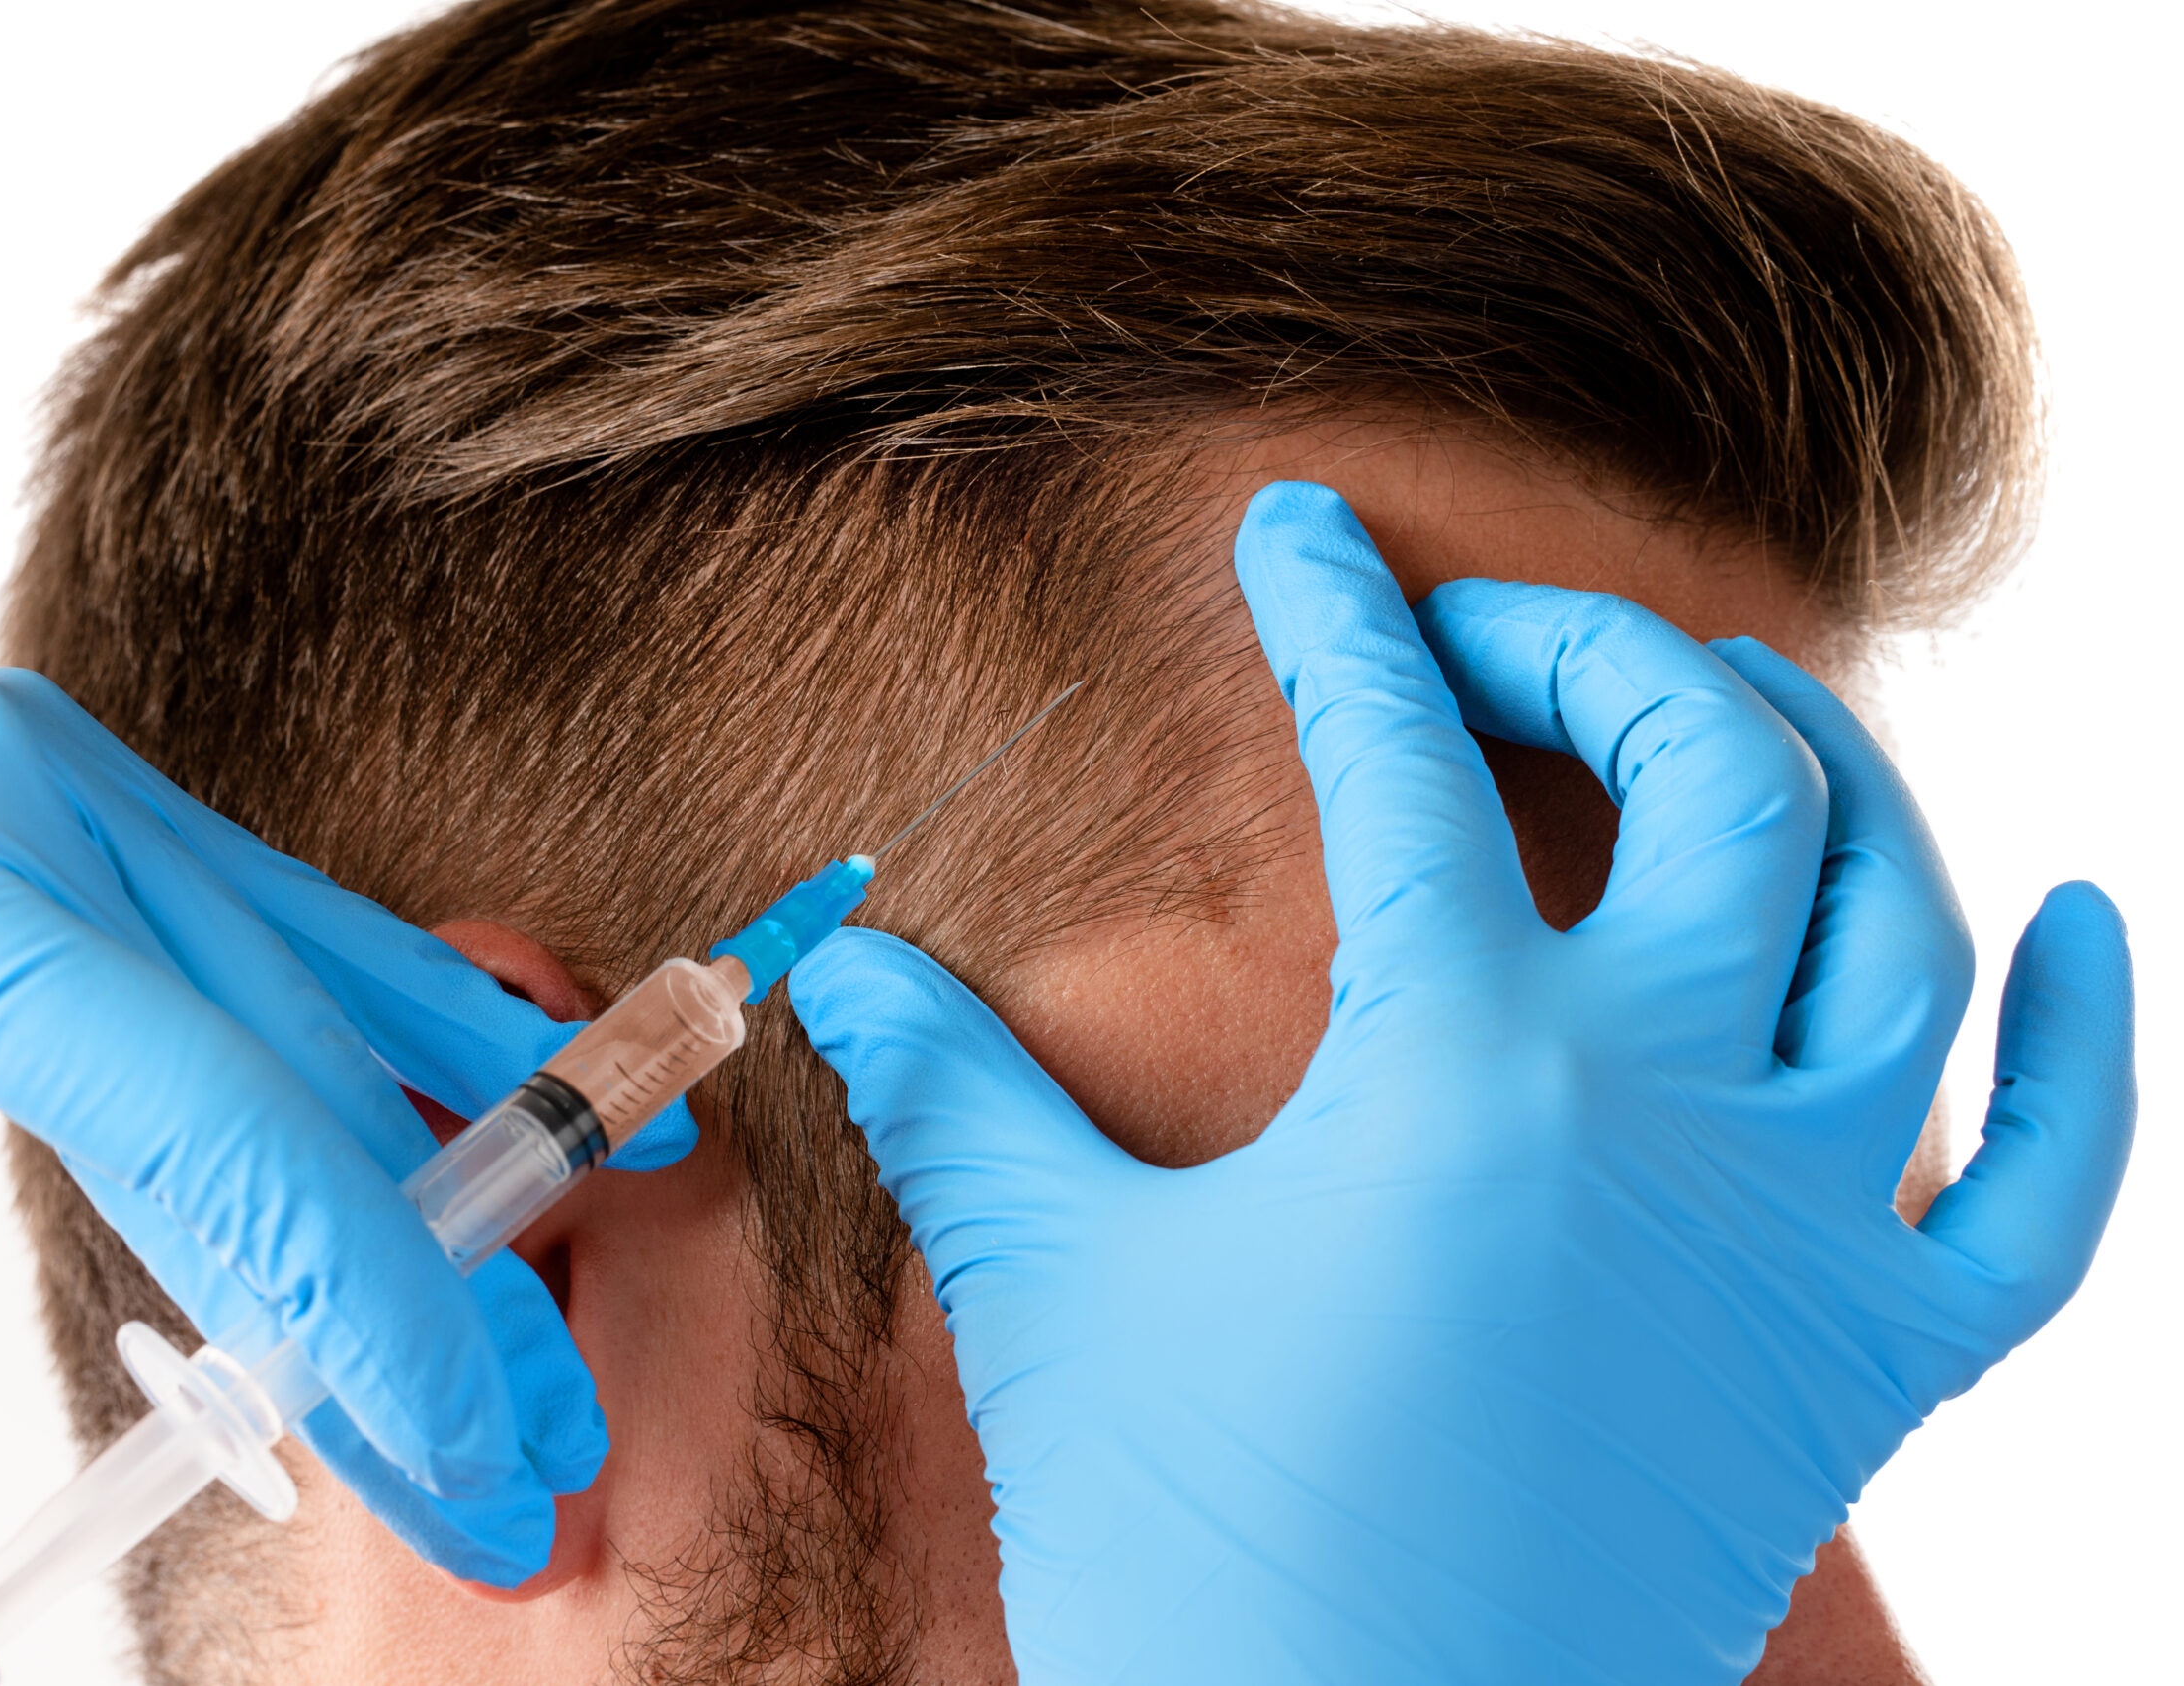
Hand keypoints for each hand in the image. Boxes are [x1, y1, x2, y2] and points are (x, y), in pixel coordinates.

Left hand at [0, 670, 691, 1682]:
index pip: (217, 1122)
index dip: (367, 1303)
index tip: (464, 1456)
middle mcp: (31, 808)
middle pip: (303, 1078)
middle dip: (431, 1293)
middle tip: (528, 1462)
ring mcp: (75, 785)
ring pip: (331, 997)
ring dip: (458, 1176)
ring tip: (547, 1338)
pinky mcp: (93, 803)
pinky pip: (292, 934)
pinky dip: (406, 1042)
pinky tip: (525, 1104)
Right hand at [787, 482, 2132, 1684]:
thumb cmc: (1194, 1549)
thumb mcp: (1054, 1283)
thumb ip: (954, 1090)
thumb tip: (837, 958)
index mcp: (1460, 1066)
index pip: (1396, 753)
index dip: (1333, 613)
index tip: (1302, 530)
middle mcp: (1670, 1108)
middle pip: (1721, 770)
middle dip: (1600, 651)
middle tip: (1484, 642)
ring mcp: (1804, 1239)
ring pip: (1902, 926)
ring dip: (1827, 783)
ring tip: (1720, 725)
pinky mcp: (1876, 1369)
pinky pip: (2050, 1185)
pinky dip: (2084, 1043)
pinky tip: (2076, 925)